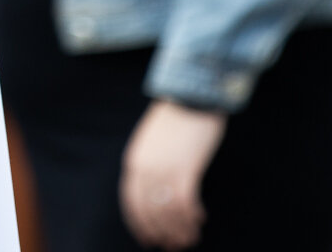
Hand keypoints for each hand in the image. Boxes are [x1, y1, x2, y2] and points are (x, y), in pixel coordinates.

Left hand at [119, 100, 225, 248]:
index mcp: (134, 162)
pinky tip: (199, 219)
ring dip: (180, 229)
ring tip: (190, 238)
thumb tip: (155, 191)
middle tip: (174, 245)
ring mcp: (164, 170)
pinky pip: (185, 204)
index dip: (141, 225)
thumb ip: (149, 165)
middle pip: (150, 213)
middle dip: (162, 233)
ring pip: (169, 213)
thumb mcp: (151, 142)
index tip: (150, 239)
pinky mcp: (185, 170)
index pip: (132, 203)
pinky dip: (191, 216)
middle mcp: (144, 169)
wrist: (192, 95)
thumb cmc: (176, 118)